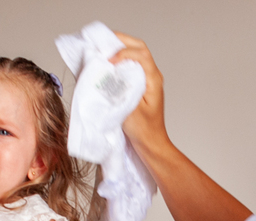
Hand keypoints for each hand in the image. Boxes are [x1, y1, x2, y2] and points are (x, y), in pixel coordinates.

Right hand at [111, 32, 168, 154]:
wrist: (152, 144)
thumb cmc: (144, 131)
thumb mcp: (130, 111)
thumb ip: (120, 91)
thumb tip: (108, 74)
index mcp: (153, 80)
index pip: (141, 54)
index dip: (123, 53)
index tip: (109, 62)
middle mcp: (152, 75)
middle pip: (139, 47)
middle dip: (120, 41)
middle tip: (102, 41)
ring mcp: (147, 79)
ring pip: (135, 54)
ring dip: (119, 48)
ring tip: (103, 50)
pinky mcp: (140, 85)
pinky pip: (131, 65)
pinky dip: (119, 60)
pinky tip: (107, 64)